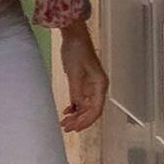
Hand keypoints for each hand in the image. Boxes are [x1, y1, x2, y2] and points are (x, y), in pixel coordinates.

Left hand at [58, 22, 107, 136]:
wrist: (73, 36)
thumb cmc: (75, 51)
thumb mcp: (74, 72)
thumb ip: (76, 91)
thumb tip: (77, 107)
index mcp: (100, 85)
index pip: (96, 110)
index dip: (86, 121)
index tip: (74, 128)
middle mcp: (98, 88)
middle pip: (91, 110)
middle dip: (79, 121)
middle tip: (65, 127)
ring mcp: (91, 86)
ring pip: (86, 107)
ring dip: (76, 116)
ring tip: (64, 122)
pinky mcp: (84, 83)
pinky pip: (81, 100)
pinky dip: (74, 107)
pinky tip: (66, 111)